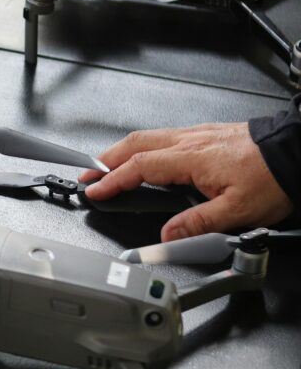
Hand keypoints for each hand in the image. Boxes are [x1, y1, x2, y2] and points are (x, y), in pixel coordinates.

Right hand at [80, 123, 292, 240]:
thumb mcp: (238, 211)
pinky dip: (141, 145)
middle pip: (134, 144)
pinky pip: (163, 135)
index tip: (95, 190)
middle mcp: (189, 141)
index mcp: (191, 158)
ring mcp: (196, 134)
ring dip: (120, 150)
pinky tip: (144, 155)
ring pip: (147, 137)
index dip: (112, 180)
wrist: (297, 150)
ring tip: (106, 164)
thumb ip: (197, 223)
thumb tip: (167, 235)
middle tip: (88, 174)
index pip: (139, 168)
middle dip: (104, 159)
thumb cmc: (273, 177)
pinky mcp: (205, 133)